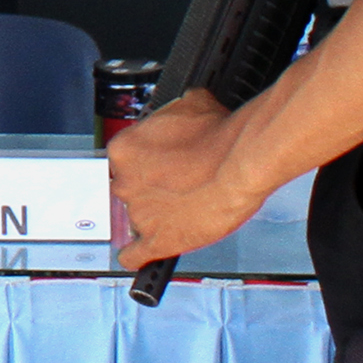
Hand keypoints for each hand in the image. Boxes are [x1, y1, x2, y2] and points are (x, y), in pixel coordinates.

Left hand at [107, 90, 266, 265]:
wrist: (240, 163)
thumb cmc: (217, 134)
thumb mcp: (188, 104)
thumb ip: (172, 113)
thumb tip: (181, 107)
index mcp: (124, 150)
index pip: (122, 161)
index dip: (143, 164)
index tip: (156, 166)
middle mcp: (125, 182)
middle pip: (126, 190)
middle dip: (147, 189)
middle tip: (173, 186)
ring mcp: (140, 214)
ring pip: (133, 219)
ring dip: (151, 216)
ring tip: (177, 212)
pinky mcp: (159, 241)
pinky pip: (134, 256)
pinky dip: (135, 258)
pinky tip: (136, 257)